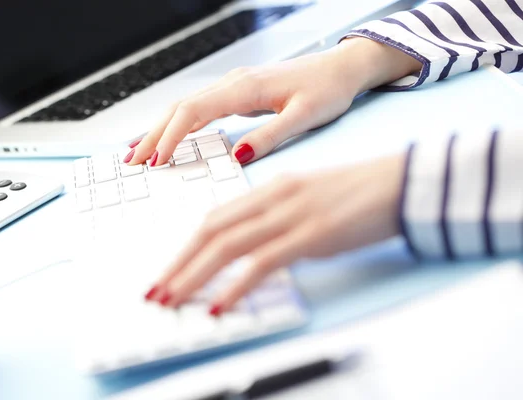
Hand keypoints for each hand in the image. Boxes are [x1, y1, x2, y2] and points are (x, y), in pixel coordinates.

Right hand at [124, 37, 420, 166]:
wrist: (343, 68)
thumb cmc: (328, 89)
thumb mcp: (305, 116)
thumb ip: (270, 135)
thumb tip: (238, 156)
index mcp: (245, 88)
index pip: (194, 111)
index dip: (170, 136)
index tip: (156, 161)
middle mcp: (234, 83)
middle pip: (180, 107)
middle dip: (153, 134)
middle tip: (132, 162)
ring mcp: (234, 86)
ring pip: (186, 106)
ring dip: (161, 129)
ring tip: (141, 153)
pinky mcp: (239, 92)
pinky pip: (200, 108)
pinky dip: (180, 124)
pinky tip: (171, 137)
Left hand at [145, 153, 405, 313]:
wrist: (402, 182)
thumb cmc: (360, 193)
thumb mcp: (309, 200)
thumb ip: (279, 218)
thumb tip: (256, 247)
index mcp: (271, 189)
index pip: (216, 217)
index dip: (187, 245)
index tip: (170, 269)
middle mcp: (274, 198)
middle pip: (211, 231)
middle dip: (178, 264)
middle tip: (156, 291)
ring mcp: (291, 215)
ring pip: (227, 246)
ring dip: (194, 276)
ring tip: (172, 300)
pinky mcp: (312, 235)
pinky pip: (262, 263)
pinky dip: (236, 286)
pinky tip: (220, 305)